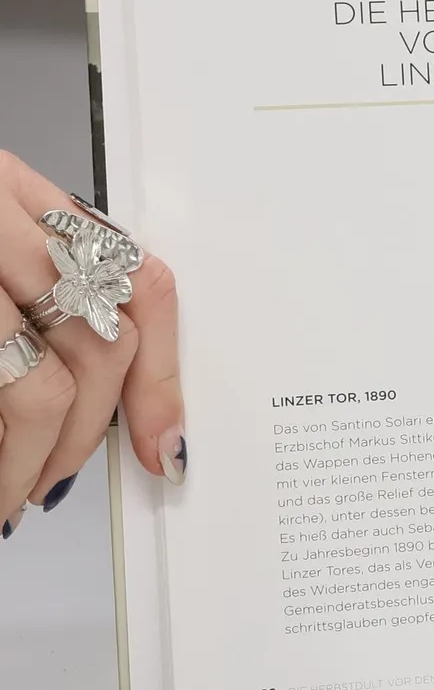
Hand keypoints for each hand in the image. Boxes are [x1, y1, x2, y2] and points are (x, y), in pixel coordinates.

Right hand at [0, 152, 182, 535]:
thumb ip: (30, 283)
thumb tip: (99, 391)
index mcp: (12, 190)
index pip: (141, 286)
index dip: (160, 378)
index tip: (162, 442)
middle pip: (97, 348)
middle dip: (85, 438)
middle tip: (53, 484)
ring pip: (35, 391)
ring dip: (28, 464)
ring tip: (7, 499)